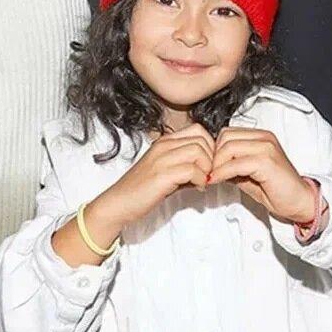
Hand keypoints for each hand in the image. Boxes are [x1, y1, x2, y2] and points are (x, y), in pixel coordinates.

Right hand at [88, 123, 215, 239]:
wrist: (119, 202)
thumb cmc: (142, 189)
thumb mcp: (166, 170)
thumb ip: (186, 164)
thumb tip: (210, 168)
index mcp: (165, 141)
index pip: (199, 129)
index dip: (210, 146)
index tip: (208, 163)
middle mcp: (163, 145)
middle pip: (202, 139)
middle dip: (212, 158)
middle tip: (208, 174)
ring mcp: (162, 159)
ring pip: (199, 152)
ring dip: (207, 169)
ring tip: (202, 181)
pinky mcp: (162, 175)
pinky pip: (192, 170)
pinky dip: (200, 180)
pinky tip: (197, 188)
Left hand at [207, 127, 314, 223]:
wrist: (301, 202)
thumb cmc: (278, 191)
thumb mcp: (249, 175)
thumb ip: (233, 166)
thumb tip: (212, 166)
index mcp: (261, 137)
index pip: (227, 133)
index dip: (215, 150)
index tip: (210, 167)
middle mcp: (264, 137)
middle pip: (225, 137)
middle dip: (213, 156)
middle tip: (209, 173)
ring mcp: (266, 148)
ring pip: (228, 147)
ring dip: (216, 164)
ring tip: (213, 178)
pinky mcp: (266, 161)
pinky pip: (235, 164)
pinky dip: (222, 173)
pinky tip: (218, 181)